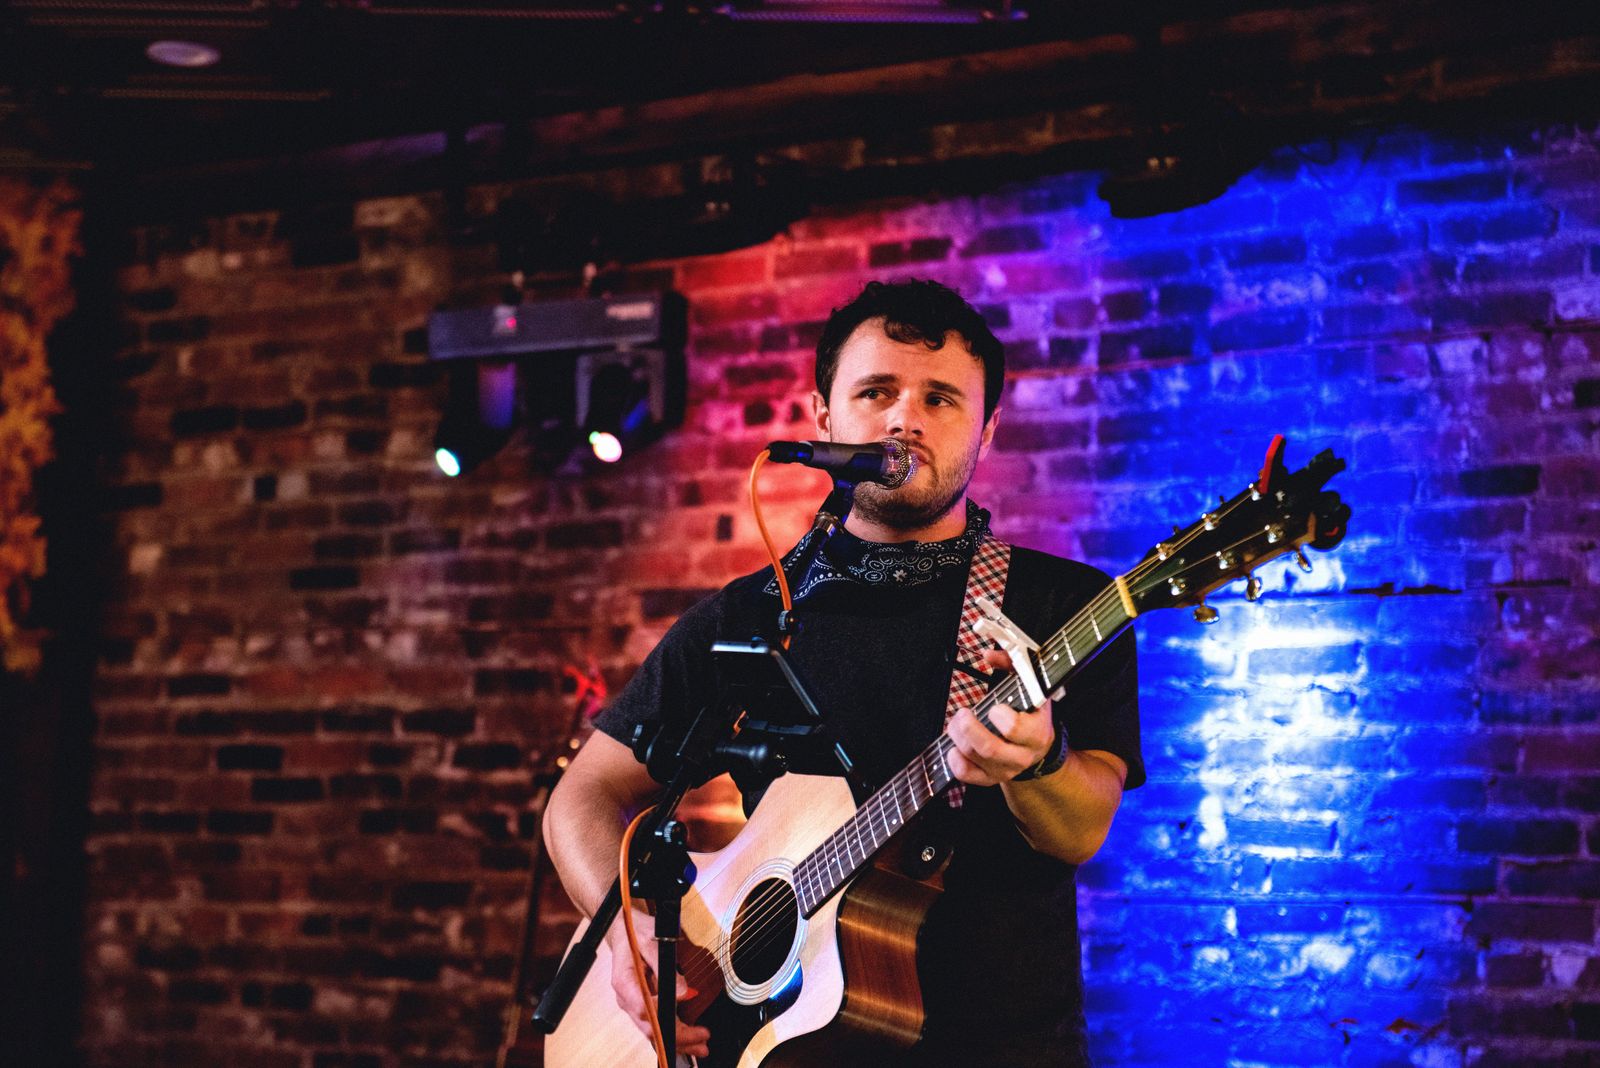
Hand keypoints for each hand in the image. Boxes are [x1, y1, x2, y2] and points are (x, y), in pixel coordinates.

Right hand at [607, 910, 711, 1059]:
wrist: (624, 930)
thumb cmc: (636, 932)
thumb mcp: (652, 939)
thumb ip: (665, 965)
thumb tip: (683, 992)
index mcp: (625, 983)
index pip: (643, 1009)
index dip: (664, 1017)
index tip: (686, 1020)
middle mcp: (627, 998)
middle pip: (650, 1027)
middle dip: (677, 1038)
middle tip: (703, 1042)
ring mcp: (634, 1004)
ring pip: (654, 1031)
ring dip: (678, 1040)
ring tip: (701, 1045)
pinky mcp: (643, 1004)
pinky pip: (657, 1024)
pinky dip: (673, 1033)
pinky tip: (690, 1038)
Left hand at [944, 648, 1055, 785]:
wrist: (1037, 748)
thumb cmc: (1030, 712)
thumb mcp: (1030, 686)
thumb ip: (1012, 664)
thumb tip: (989, 655)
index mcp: (1037, 732)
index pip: (1018, 730)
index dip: (1001, 717)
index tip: (994, 707)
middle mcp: (1022, 756)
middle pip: (990, 749)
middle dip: (968, 727)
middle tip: (963, 713)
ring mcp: (1006, 770)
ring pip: (975, 758)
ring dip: (957, 736)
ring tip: (957, 722)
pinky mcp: (990, 779)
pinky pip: (967, 775)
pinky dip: (954, 760)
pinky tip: (954, 746)